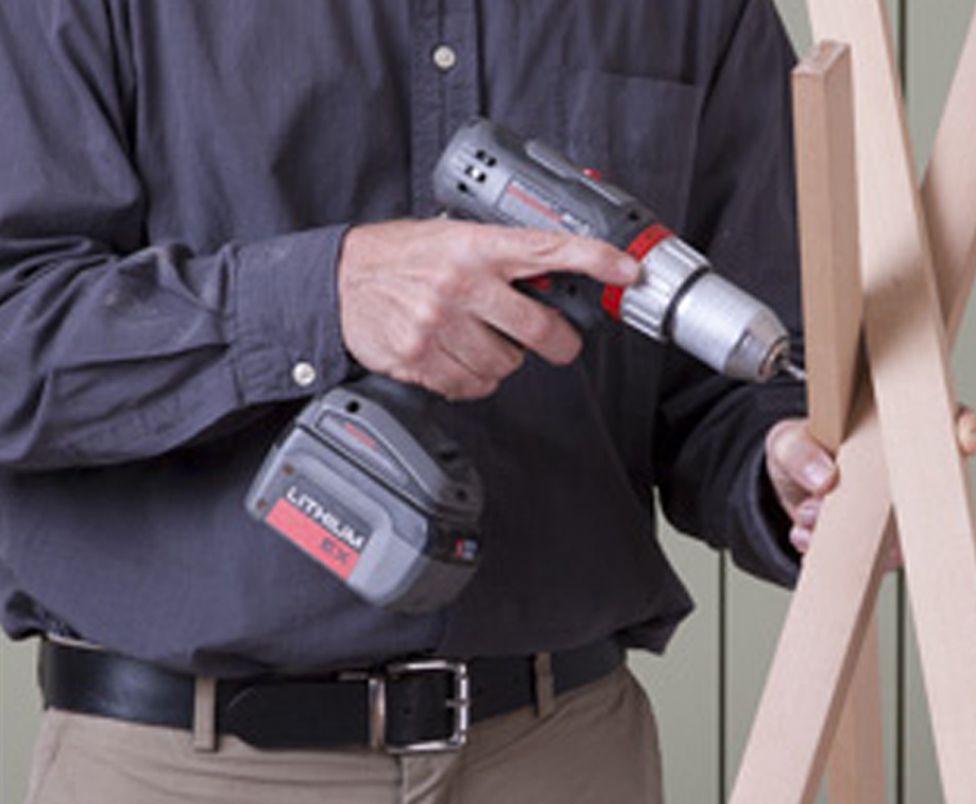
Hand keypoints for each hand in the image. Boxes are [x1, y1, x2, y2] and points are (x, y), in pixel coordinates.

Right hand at [338, 219, 640, 399]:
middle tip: (559, 343)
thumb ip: (500, 254)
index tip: (629, 270)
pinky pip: (471, 386)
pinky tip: (456, 356)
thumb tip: (555, 273)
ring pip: (506, 364)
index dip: (596, 260)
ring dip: (504, 360)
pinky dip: (472, 379)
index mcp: (477, 246)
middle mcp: (462, 284)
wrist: (338, 279)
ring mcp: (440, 324)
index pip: (550, 249)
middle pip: (540, 329)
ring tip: (479, 339)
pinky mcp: (420, 358)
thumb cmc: (401, 256)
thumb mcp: (453, 237)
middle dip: (559, 343)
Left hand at [764, 406, 975, 561]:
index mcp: (896, 429)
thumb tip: (824, 477)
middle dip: (886, 505)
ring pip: (899, 535)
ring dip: (847, 530)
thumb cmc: (801, 451)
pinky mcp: (885, 550)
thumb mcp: (785, 441)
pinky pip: (873, 561)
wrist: (786, 495)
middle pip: (933, 490)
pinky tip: (807, 535)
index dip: (968, 429)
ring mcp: (900, 514)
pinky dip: (833, 549)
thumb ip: (799, 451)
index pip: (948, 422)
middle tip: (828, 502)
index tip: (965, 439)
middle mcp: (908, 473)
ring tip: (807, 512)